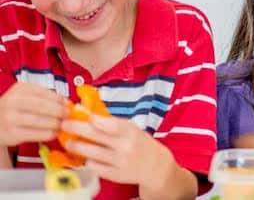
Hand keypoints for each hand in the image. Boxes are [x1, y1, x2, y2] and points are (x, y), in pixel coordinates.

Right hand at [0, 82, 66, 145]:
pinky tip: (54, 132)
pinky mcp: (12, 133)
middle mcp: (13, 101)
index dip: (59, 99)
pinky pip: (36, 134)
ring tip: (62, 124)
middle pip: (41, 105)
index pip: (43, 92)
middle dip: (58, 110)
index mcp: (20, 89)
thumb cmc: (17, 108)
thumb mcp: (28, 96)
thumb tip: (67, 103)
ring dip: (55, 123)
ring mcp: (10, 118)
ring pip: (39, 120)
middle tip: (67, 114)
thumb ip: (46, 97)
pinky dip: (49, 133)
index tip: (68, 104)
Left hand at [61, 114, 182, 193]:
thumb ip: (111, 122)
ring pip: (91, 153)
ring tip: (69, 142)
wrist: (155, 166)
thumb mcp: (131, 129)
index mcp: (130, 131)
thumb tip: (86, 113)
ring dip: (76, 146)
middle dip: (76, 129)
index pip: (109, 124)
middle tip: (64, 125)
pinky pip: (94, 167)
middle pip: (95, 136)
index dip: (92, 119)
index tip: (77, 113)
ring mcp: (119, 162)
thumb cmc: (140, 143)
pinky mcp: (115, 175)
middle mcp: (125, 146)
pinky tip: (85, 157)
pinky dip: (87, 161)